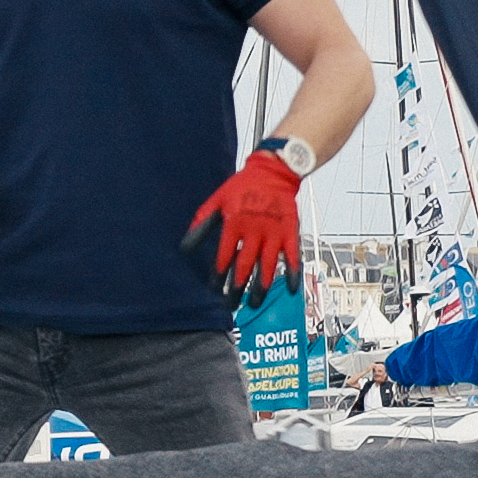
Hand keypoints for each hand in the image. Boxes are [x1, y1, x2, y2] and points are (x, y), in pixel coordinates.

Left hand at [181, 147, 303, 307]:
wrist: (273, 172)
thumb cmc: (241, 186)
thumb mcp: (217, 200)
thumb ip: (202, 222)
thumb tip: (184, 247)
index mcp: (234, 223)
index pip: (224, 256)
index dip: (218, 275)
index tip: (214, 291)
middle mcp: (254, 230)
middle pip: (244, 265)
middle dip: (236, 287)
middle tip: (230, 305)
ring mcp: (274, 232)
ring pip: (267, 265)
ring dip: (260, 286)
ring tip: (254, 304)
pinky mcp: (291, 232)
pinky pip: (293, 256)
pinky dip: (292, 272)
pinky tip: (290, 290)